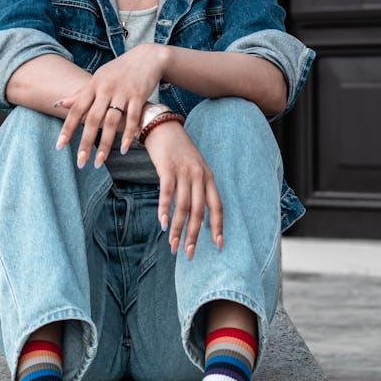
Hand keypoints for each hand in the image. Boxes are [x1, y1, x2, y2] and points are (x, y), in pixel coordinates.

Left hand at [55, 44, 167, 166]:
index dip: (67, 128)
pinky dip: (128, 134)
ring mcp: (122, 92)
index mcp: (93, 85)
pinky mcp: (139, 96)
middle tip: (80, 162)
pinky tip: (124, 149)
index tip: (60, 146)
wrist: (146, 57)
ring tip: (99, 161)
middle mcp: (106, 89)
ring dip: (105, 144)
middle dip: (85, 142)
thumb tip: (59, 103)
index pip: (77, 109)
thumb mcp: (98, 78)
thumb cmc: (118, 71)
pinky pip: (133, 118)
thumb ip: (80, 93)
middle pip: (93, 119)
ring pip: (112, 122)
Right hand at [142, 121, 223, 257]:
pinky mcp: (168, 168)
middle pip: (199, 211)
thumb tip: (194, 214)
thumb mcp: (194, 167)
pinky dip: (164, 210)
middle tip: (189, 253)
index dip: (218, 227)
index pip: (217, 206)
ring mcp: (184, 172)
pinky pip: (167, 193)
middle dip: (194, 235)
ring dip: (177, 228)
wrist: (164, 127)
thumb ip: (197, 187)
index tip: (218, 246)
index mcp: (208, 177)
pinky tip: (162, 224)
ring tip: (172, 245)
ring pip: (182, 207)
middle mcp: (199, 176)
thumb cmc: (178, 151)